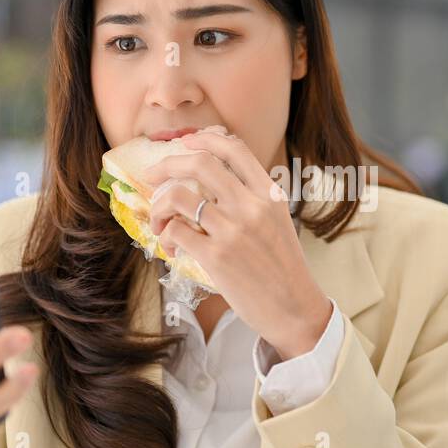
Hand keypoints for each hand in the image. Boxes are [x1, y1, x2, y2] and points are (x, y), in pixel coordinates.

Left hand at [140, 131, 332, 358]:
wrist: (295, 308)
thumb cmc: (283, 267)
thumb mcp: (277, 221)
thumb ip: (253, 198)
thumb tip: (216, 176)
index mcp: (269, 194)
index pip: (235, 149)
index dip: (204, 139)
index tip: (185, 143)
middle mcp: (251, 206)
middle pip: (200, 163)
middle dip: (167, 164)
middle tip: (152, 175)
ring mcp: (233, 230)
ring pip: (179, 197)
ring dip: (159, 207)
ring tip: (159, 222)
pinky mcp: (216, 257)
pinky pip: (175, 232)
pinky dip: (165, 237)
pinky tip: (171, 248)